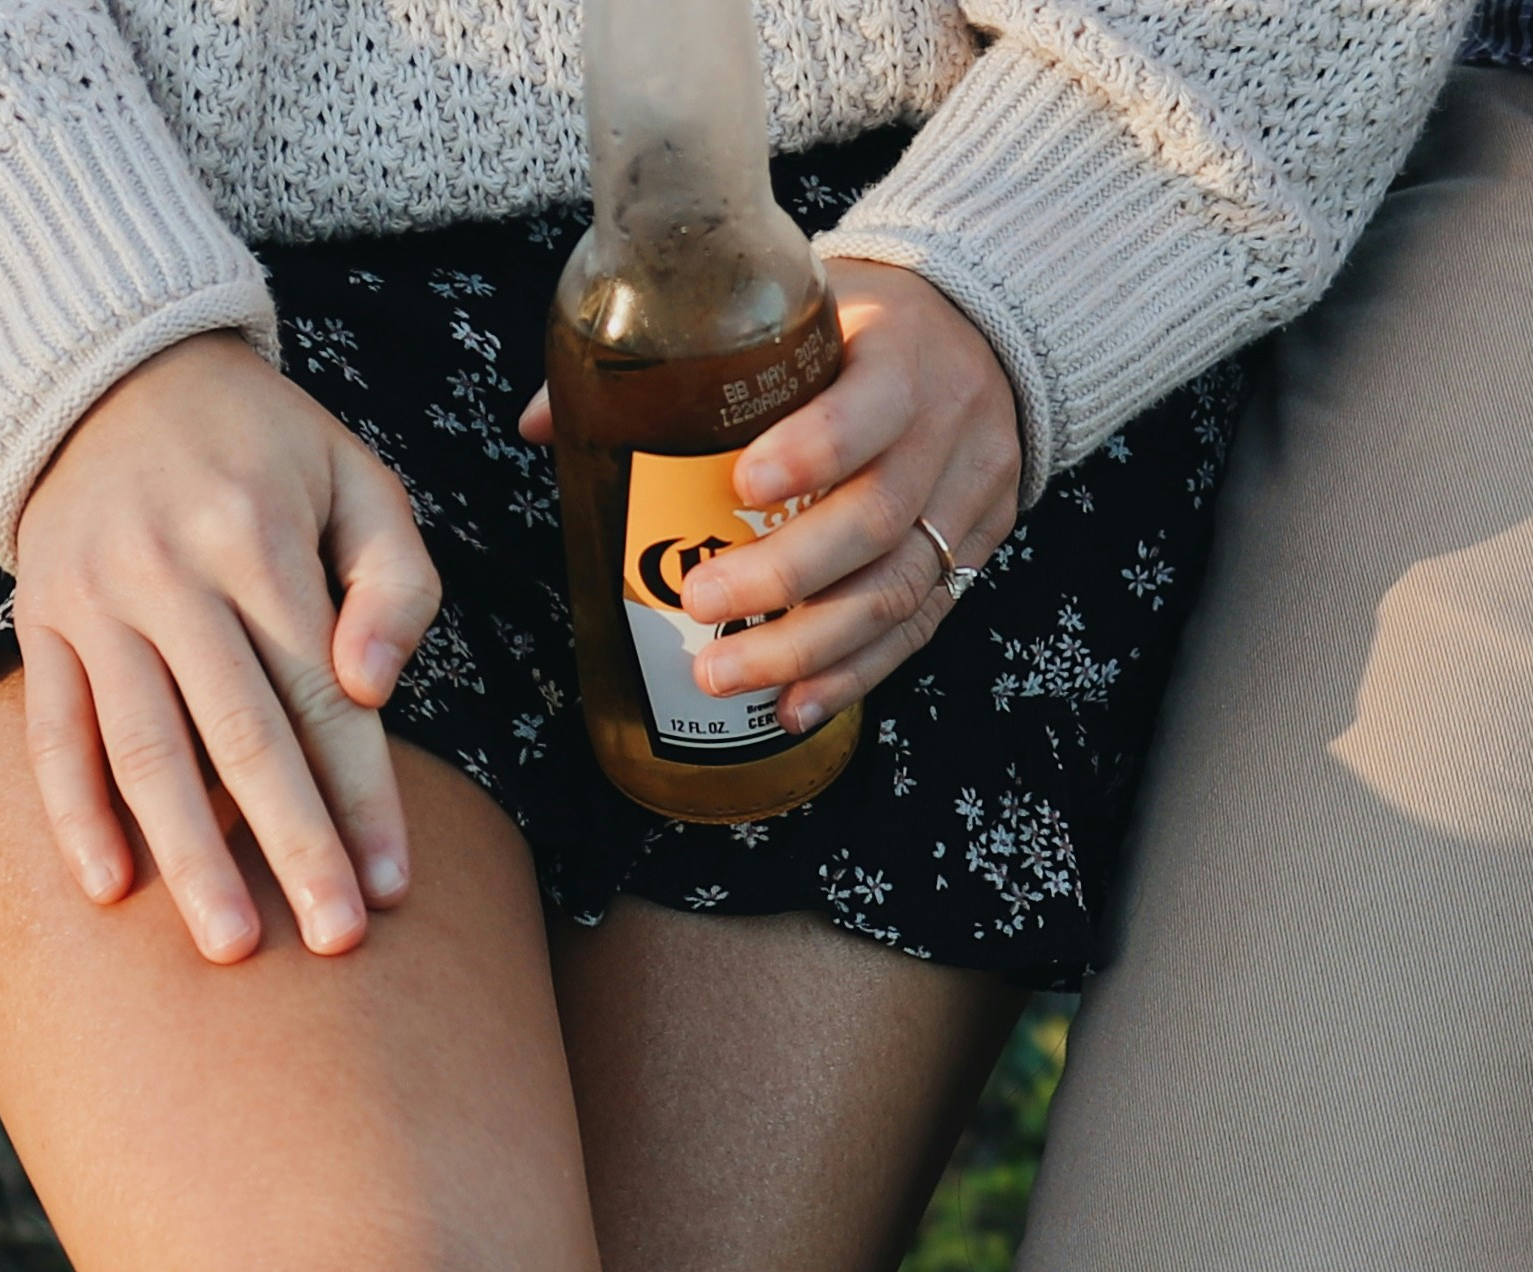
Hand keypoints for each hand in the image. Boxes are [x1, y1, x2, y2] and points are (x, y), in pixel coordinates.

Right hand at [9, 330, 443, 963]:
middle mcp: (167, 572)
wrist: (111, 374)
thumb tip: (371, 689)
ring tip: (233, 946)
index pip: (320, 695)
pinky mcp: (40, 621)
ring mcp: (92, 600)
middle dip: (292, 846)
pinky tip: (110, 888)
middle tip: (334, 940)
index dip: (361, 795)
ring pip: (144, 748)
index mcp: (257, 537)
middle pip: (239, 736)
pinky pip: (53, 730)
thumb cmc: (265, 448)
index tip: (395, 885)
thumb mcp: (358, 479)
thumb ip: (394, 584)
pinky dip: (77, 812)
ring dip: (189, 856)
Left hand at [517, 262, 1017, 727]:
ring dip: (809, 647)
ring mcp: (966, 496)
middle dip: (784, 576)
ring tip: (726, 675)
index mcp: (900, 349)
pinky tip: (795, 706)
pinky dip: (855, 673)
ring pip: (898, 590)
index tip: (738, 487)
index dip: (811, 453)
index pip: (868, 408)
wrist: (988, 330)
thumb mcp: (792, 303)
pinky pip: (920, 626)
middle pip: (877, 519)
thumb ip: (683, 353)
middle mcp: (945, 427)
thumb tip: (544, 421)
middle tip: (698, 606)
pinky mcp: (974, 549)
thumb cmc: (861, 319)